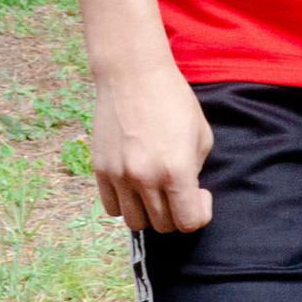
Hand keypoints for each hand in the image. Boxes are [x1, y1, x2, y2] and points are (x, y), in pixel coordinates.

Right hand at [90, 61, 212, 234]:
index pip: (189, 222)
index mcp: (177, 170)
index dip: (200, 214)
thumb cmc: (173, 100)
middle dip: (176, 215)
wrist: (132, 75)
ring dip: (149, 214)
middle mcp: (145, 178)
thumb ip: (196, 171)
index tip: (200, 193)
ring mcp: (119, 176)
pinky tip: (134, 186)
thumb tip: (187, 193)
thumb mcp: (201, 135)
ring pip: (134, 223)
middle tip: (178, 190)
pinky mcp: (99, 170)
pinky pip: (111, 208)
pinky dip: (126, 205)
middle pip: (162, 226)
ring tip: (155, 192)